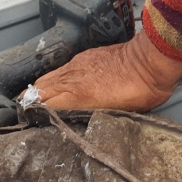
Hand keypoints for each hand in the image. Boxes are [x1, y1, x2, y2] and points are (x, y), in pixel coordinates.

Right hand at [31, 27, 181, 110]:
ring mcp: (77, 64)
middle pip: (38, 90)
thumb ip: (92, 116)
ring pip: (47, 78)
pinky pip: (61, 69)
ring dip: (41, 91)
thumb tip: (78, 123)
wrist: (151, 61)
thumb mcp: (117, 113)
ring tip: (39, 103)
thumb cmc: (141, 90)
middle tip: (30, 115)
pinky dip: (55, 79)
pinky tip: (59, 88)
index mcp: (78, 94)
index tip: (31, 125)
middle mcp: (72, 77)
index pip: (43, 105)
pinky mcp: (85, 56)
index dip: (35, 116)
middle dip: (31, 103)